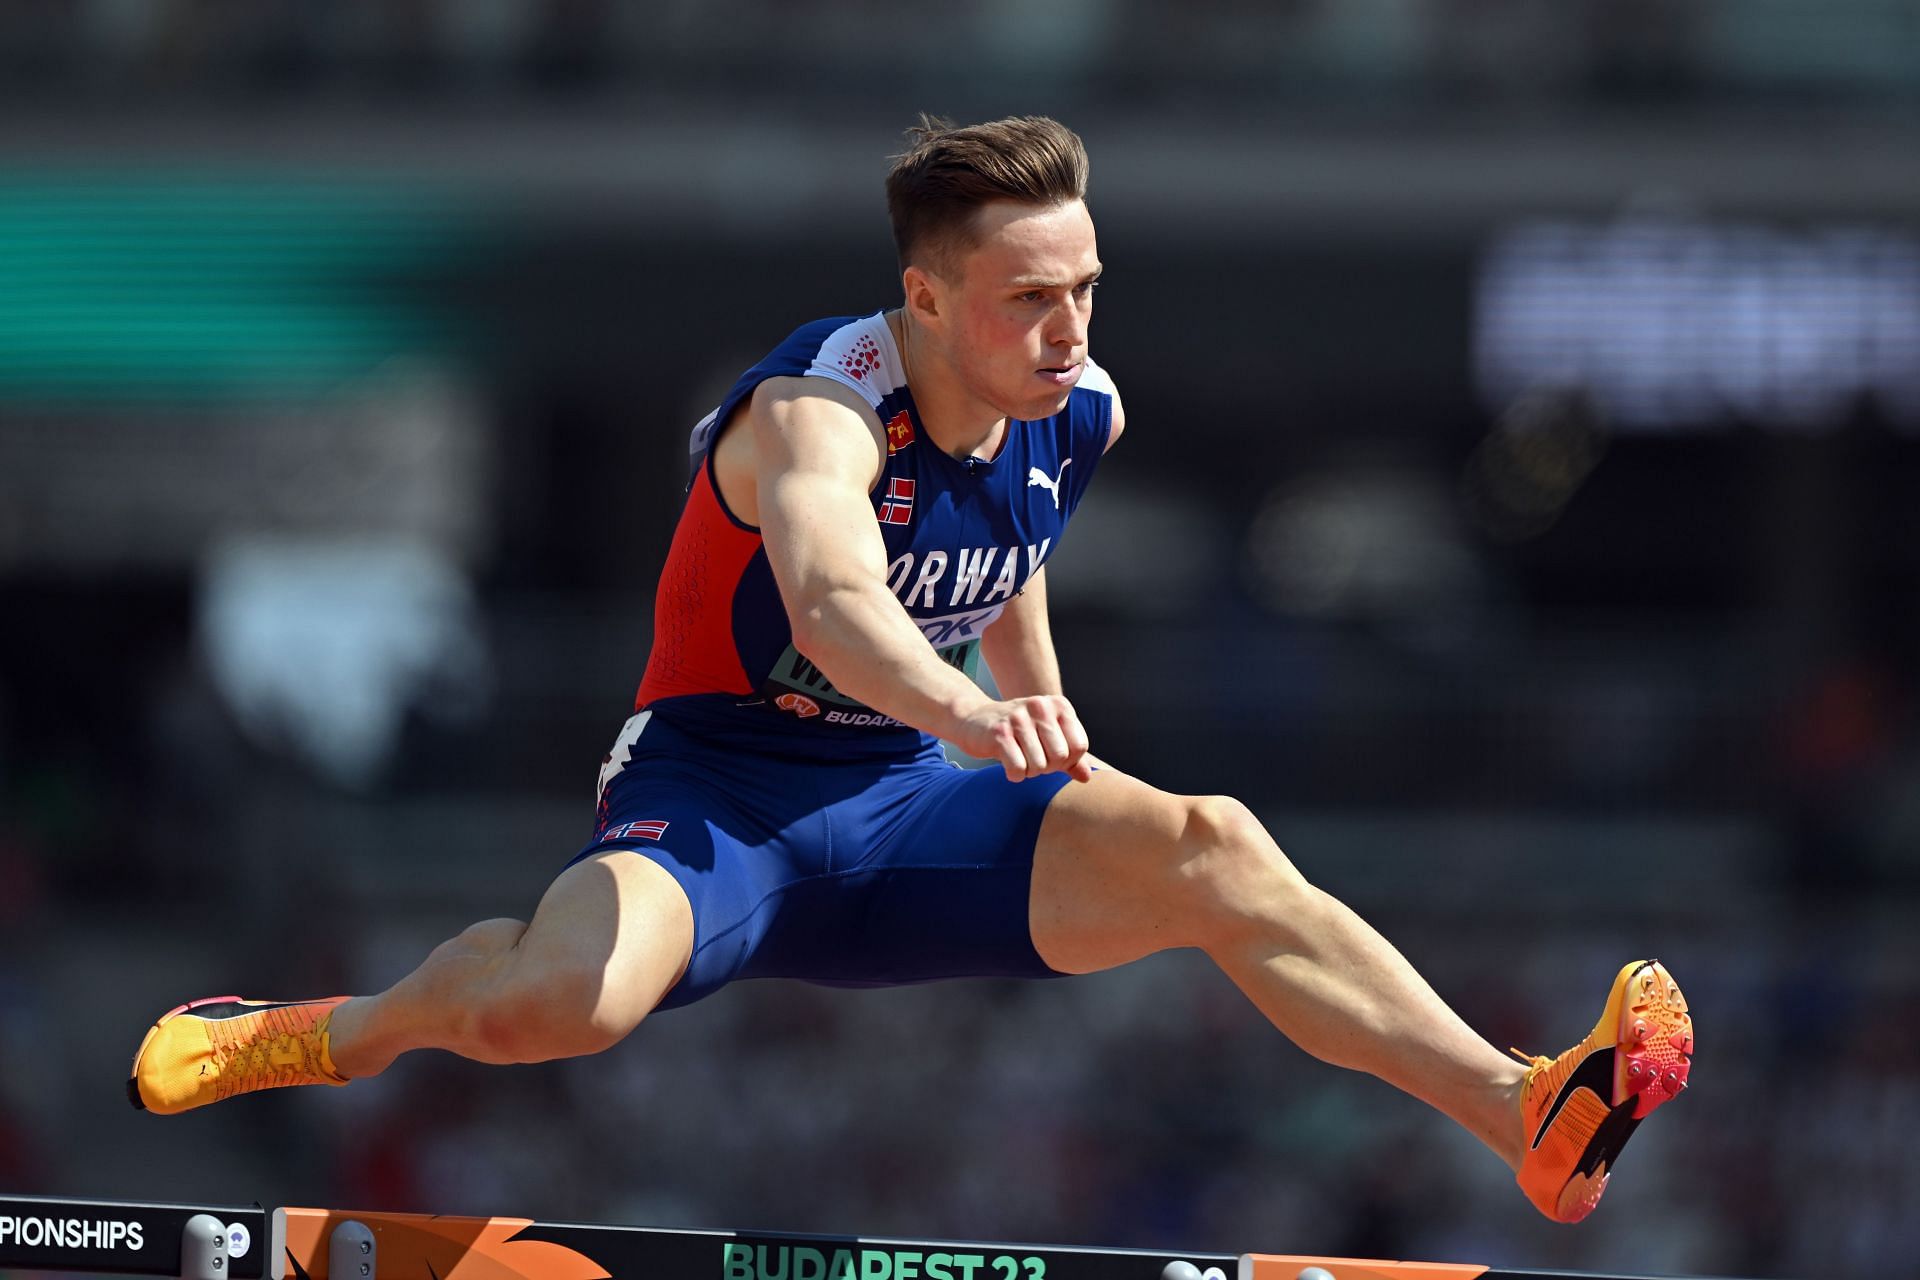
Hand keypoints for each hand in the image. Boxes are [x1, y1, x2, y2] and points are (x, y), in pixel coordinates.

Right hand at [957, 695, 1093, 782]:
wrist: (974, 720)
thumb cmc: (1017, 732)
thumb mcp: (1047, 737)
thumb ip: (1070, 757)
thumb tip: (1087, 777)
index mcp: (1059, 705)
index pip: (1079, 746)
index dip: (1067, 761)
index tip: (1050, 756)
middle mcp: (1041, 706)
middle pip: (1060, 757)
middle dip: (1048, 767)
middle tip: (1033, 759)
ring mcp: (1019, 718)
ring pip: (1039, 765)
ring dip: (1029, 771)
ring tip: (1019, 758)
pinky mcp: (999, 733)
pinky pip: (1018, 768)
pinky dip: (1014, 775)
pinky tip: (1008, 764)